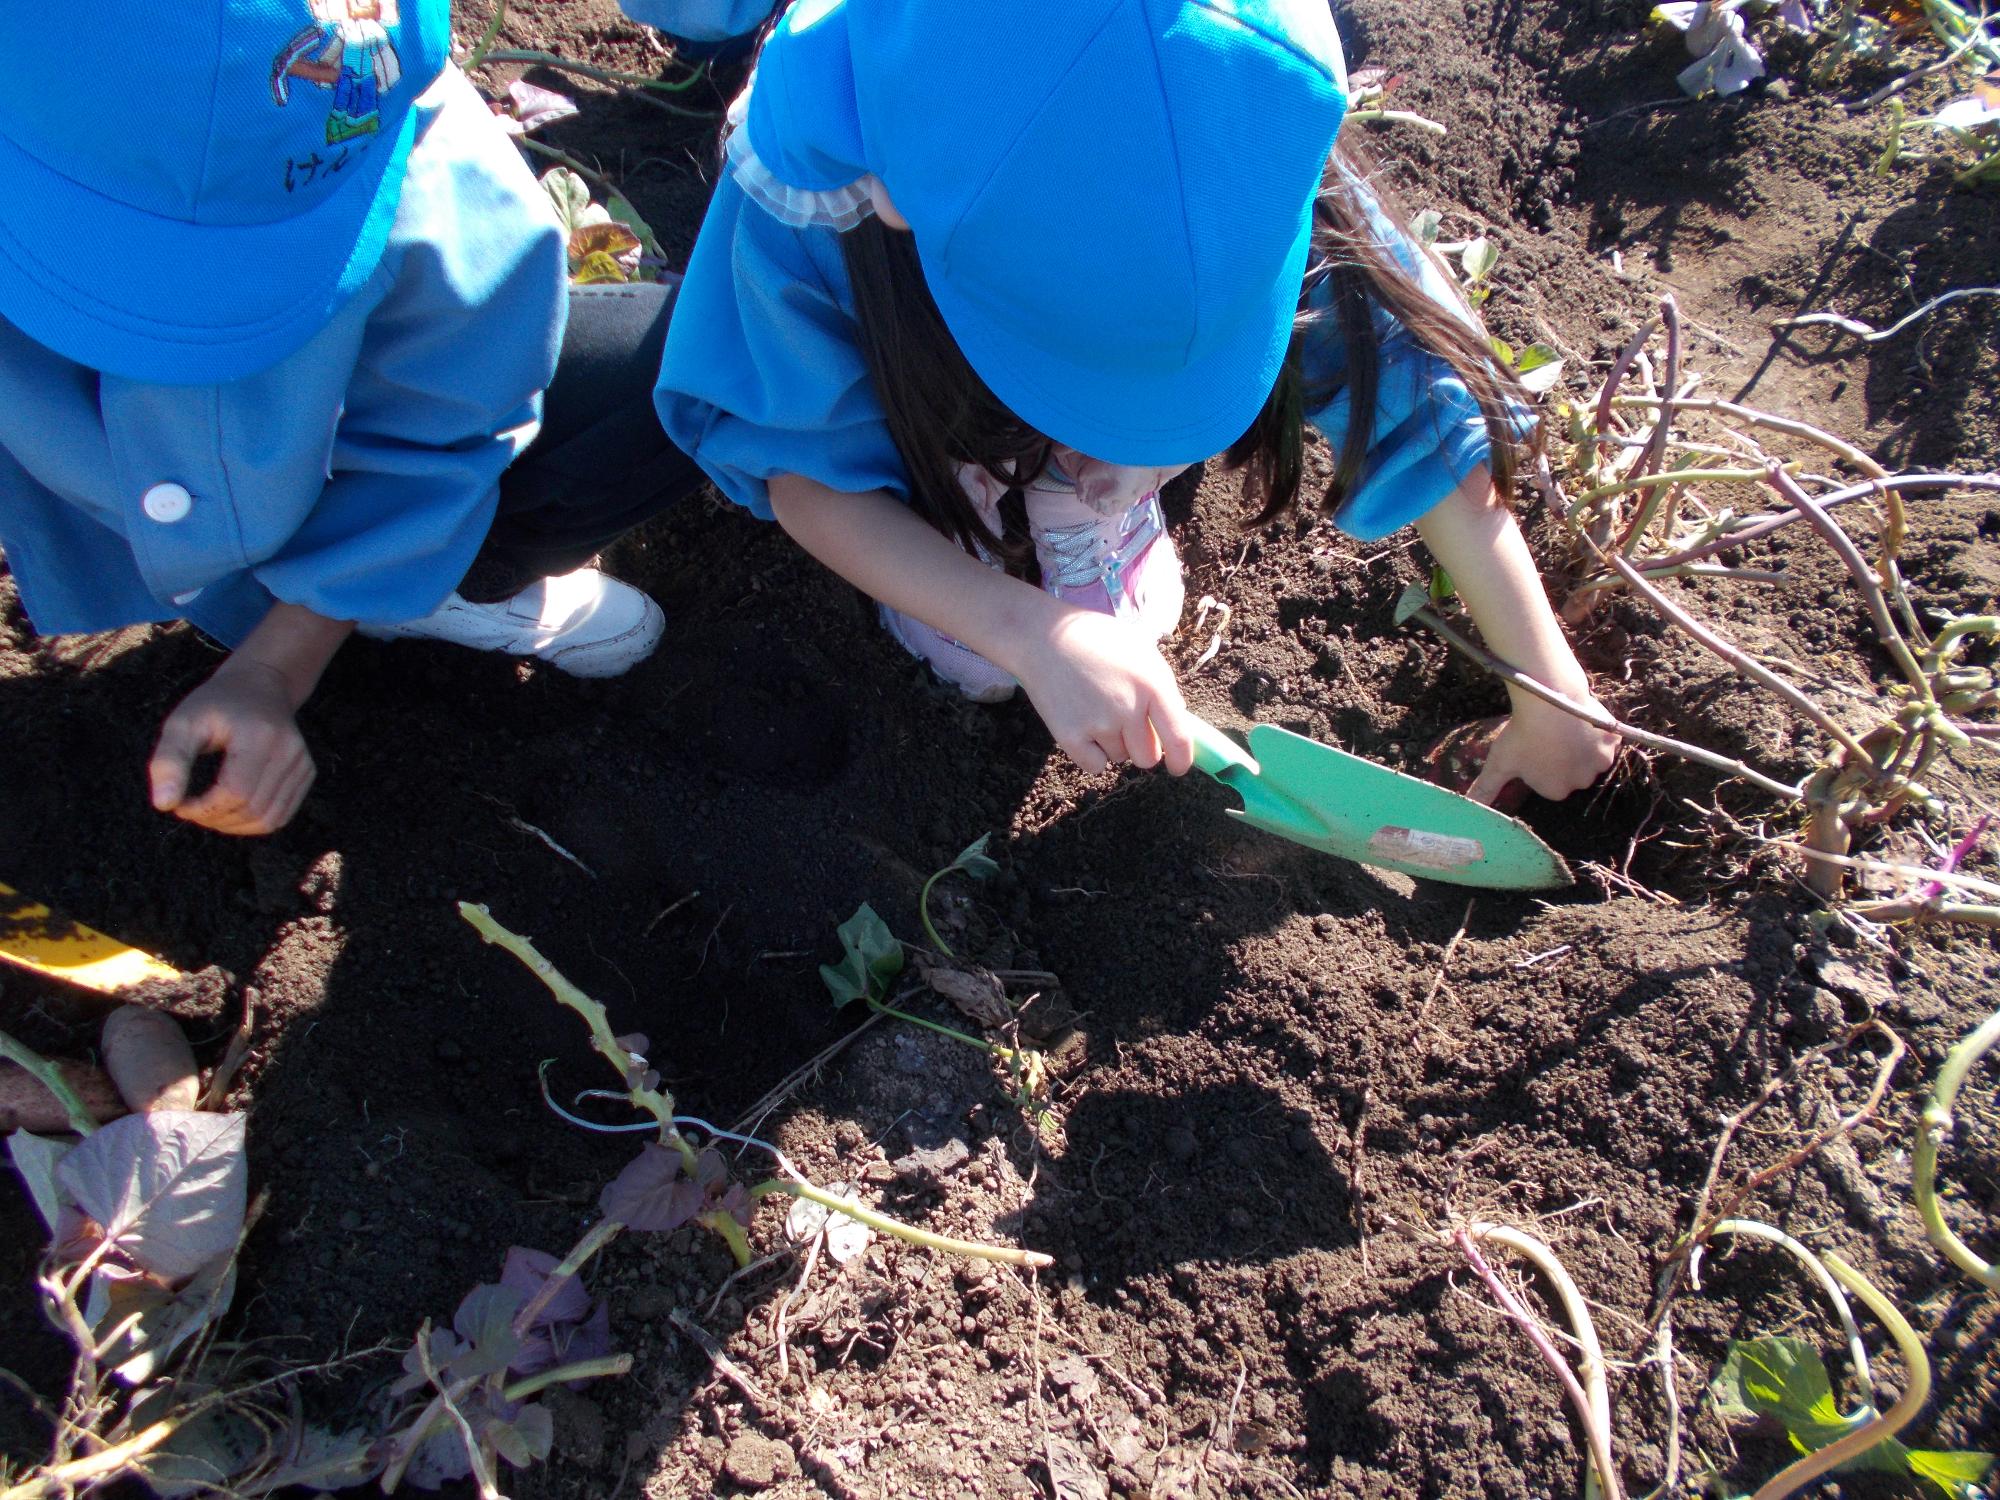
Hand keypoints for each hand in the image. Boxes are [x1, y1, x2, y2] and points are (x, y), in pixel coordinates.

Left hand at [148, 659, 316, 835]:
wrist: (259, 685)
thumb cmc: (215, 705)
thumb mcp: (182, 723)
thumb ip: (169, 761)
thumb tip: (164, 804)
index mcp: (259, 735)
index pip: (234, 792)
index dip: (202, 809)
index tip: (179, 804)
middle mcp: (289, 751)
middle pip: (252, 810)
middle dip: (214, 819)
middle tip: (191, 807)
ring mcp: (303, 763)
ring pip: (268, 820)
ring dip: (233, 826)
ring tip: (210, 810)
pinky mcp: (307, 773)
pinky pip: (281, 816)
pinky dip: (252, 823)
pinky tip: (231, 809)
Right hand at [1014, 610, 1197, 775]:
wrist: (1043, 636)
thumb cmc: (1096, 639)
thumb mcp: (1140, 650)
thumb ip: (1161, 686)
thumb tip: (1177, 720)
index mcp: (1153, 684)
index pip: (1179, 738)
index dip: (1181, 760)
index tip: (1177, 766)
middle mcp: (1129, 708)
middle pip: (1147, 757)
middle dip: (1141, 746)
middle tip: (1126, 725)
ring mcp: (1099, 724)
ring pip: (1119, 757)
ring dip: (1113, 743)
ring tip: (1095, 710)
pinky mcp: (1070, 736)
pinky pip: (1094, 765)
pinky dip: (1091, 753)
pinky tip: (1082, 726)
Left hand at [1467, 691, 1619, 805]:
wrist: (1549, 700)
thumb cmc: (1522, 735)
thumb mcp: (1498, 764)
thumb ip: (1485, 789)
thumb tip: (1469, 808)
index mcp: (1557, 792)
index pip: (1550, 782)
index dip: (1541, 765)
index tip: (1533, 749)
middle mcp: (1584, 781)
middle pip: (1573, 771)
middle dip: (1563, 758)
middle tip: (1548, 736)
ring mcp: (1602, 760)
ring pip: (1591, 755)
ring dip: (1581, 745)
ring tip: (1563, 726)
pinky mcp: (1614, 738)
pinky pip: (1606, 736)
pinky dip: (1597, 730)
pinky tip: (1580, 719)